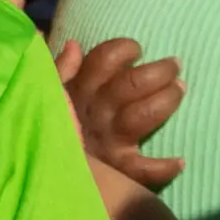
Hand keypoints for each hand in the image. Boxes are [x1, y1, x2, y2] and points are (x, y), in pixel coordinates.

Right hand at [51, 37, 186, 189]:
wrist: (40, 175)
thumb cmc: (50, 130)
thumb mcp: (47, 96)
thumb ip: (59, 70)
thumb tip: (74, 44)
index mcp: (80, 92)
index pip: (103, 60)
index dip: (123, 50)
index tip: (136, 50)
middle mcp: (97, 113)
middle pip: (132, 84)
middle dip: (159, 71)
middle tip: (174, 66)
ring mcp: (109, 141)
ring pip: (145, 114)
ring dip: (166, 100)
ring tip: (180, 89)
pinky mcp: (118, 169)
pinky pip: (144, 168)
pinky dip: (164, 167)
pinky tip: (179, 161)